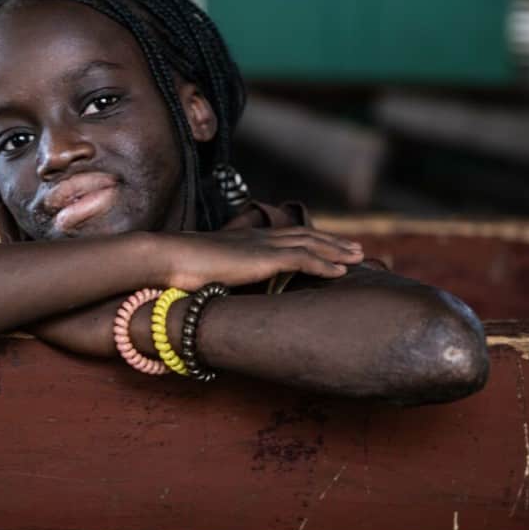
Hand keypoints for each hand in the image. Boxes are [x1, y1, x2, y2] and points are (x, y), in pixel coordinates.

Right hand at [158, 226, 363, 290]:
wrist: (170, 257)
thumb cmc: (180, 268)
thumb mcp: (208, 273)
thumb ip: (223, 278)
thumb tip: (223, 294)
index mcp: (247, 239)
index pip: (288, 236)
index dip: (312, 241)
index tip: (330, 247)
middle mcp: (259, 238)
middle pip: (305, 235)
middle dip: (333, 242)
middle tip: (356, 249)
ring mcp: (262, 246)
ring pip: (310, 244)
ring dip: (336, 251)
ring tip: (358, 258)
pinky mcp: (263, 258)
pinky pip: (302, 259)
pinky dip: (324, 265)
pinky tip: (341, 272)